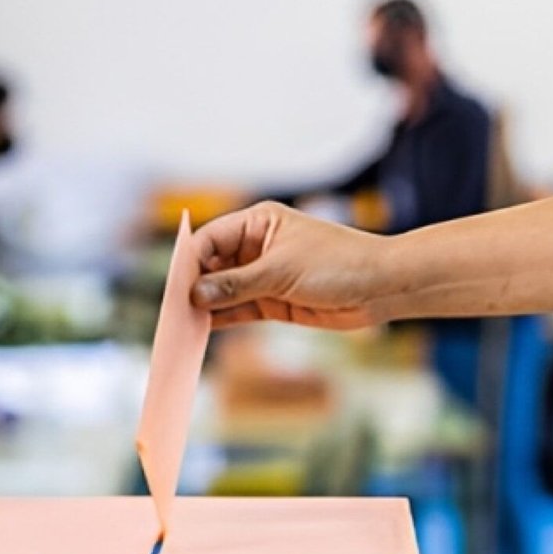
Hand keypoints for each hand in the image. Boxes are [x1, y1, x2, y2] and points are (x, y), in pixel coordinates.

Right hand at [189, 202, 393, 329]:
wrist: (380, 287)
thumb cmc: (338, 264)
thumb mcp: (281, 272)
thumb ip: (236, 284)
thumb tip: (196, 294)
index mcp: (257, 223)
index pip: (210, 239)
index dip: (189, 262)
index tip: (174, 286)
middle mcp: (255, 246)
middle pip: (212, 266)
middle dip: (193, 287)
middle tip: (172, 311)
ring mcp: (263, 275)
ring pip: (223, 291)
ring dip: (205, 307)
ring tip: (181, 326)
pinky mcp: (273, 301)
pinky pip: (238, 310)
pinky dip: (222, 319)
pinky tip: (202, 330)